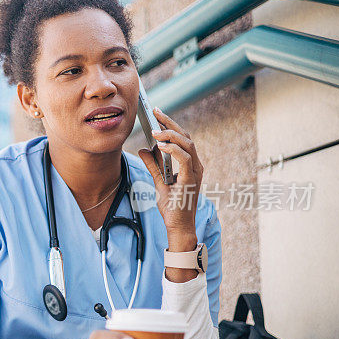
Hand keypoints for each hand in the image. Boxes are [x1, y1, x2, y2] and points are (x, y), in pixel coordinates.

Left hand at [137, 107, 203, 238]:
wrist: (178, 226)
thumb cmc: (172, 207)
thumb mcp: (158, 182)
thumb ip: (153, 165)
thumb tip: (144, 149)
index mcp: (189, 164)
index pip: (182, 138)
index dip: (170, 124)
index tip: (156, 113)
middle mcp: (195, 165)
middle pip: (185, 136)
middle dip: (170, 122)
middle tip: (154, 112)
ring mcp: (195, 172)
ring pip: (187, 144)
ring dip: (170, 134)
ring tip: (154, 130)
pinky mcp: (190, 180)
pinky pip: (185, 158)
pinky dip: (173, 149)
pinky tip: (160, 144)